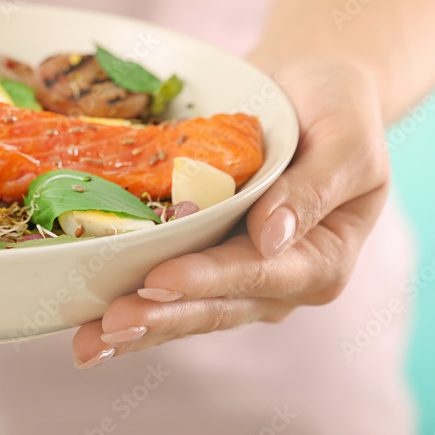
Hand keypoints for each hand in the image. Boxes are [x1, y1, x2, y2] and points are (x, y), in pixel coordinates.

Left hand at [70, 56, 390, 368]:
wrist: (312, 91)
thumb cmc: (338, 109)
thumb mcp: (347, 138)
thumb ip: (315, 188)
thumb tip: (272, 236)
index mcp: (322, 259)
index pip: (258, 273)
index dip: (206, 279)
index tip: (157, 280)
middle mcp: (280, 281)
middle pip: (214, 306)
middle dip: (158, 317)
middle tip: (107, 325)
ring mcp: (240, 278)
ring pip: (185, 311)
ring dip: (137, 327)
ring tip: (87, 343)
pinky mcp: (208, 262)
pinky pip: (169, 291)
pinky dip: (133, 305)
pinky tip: (88, 326)